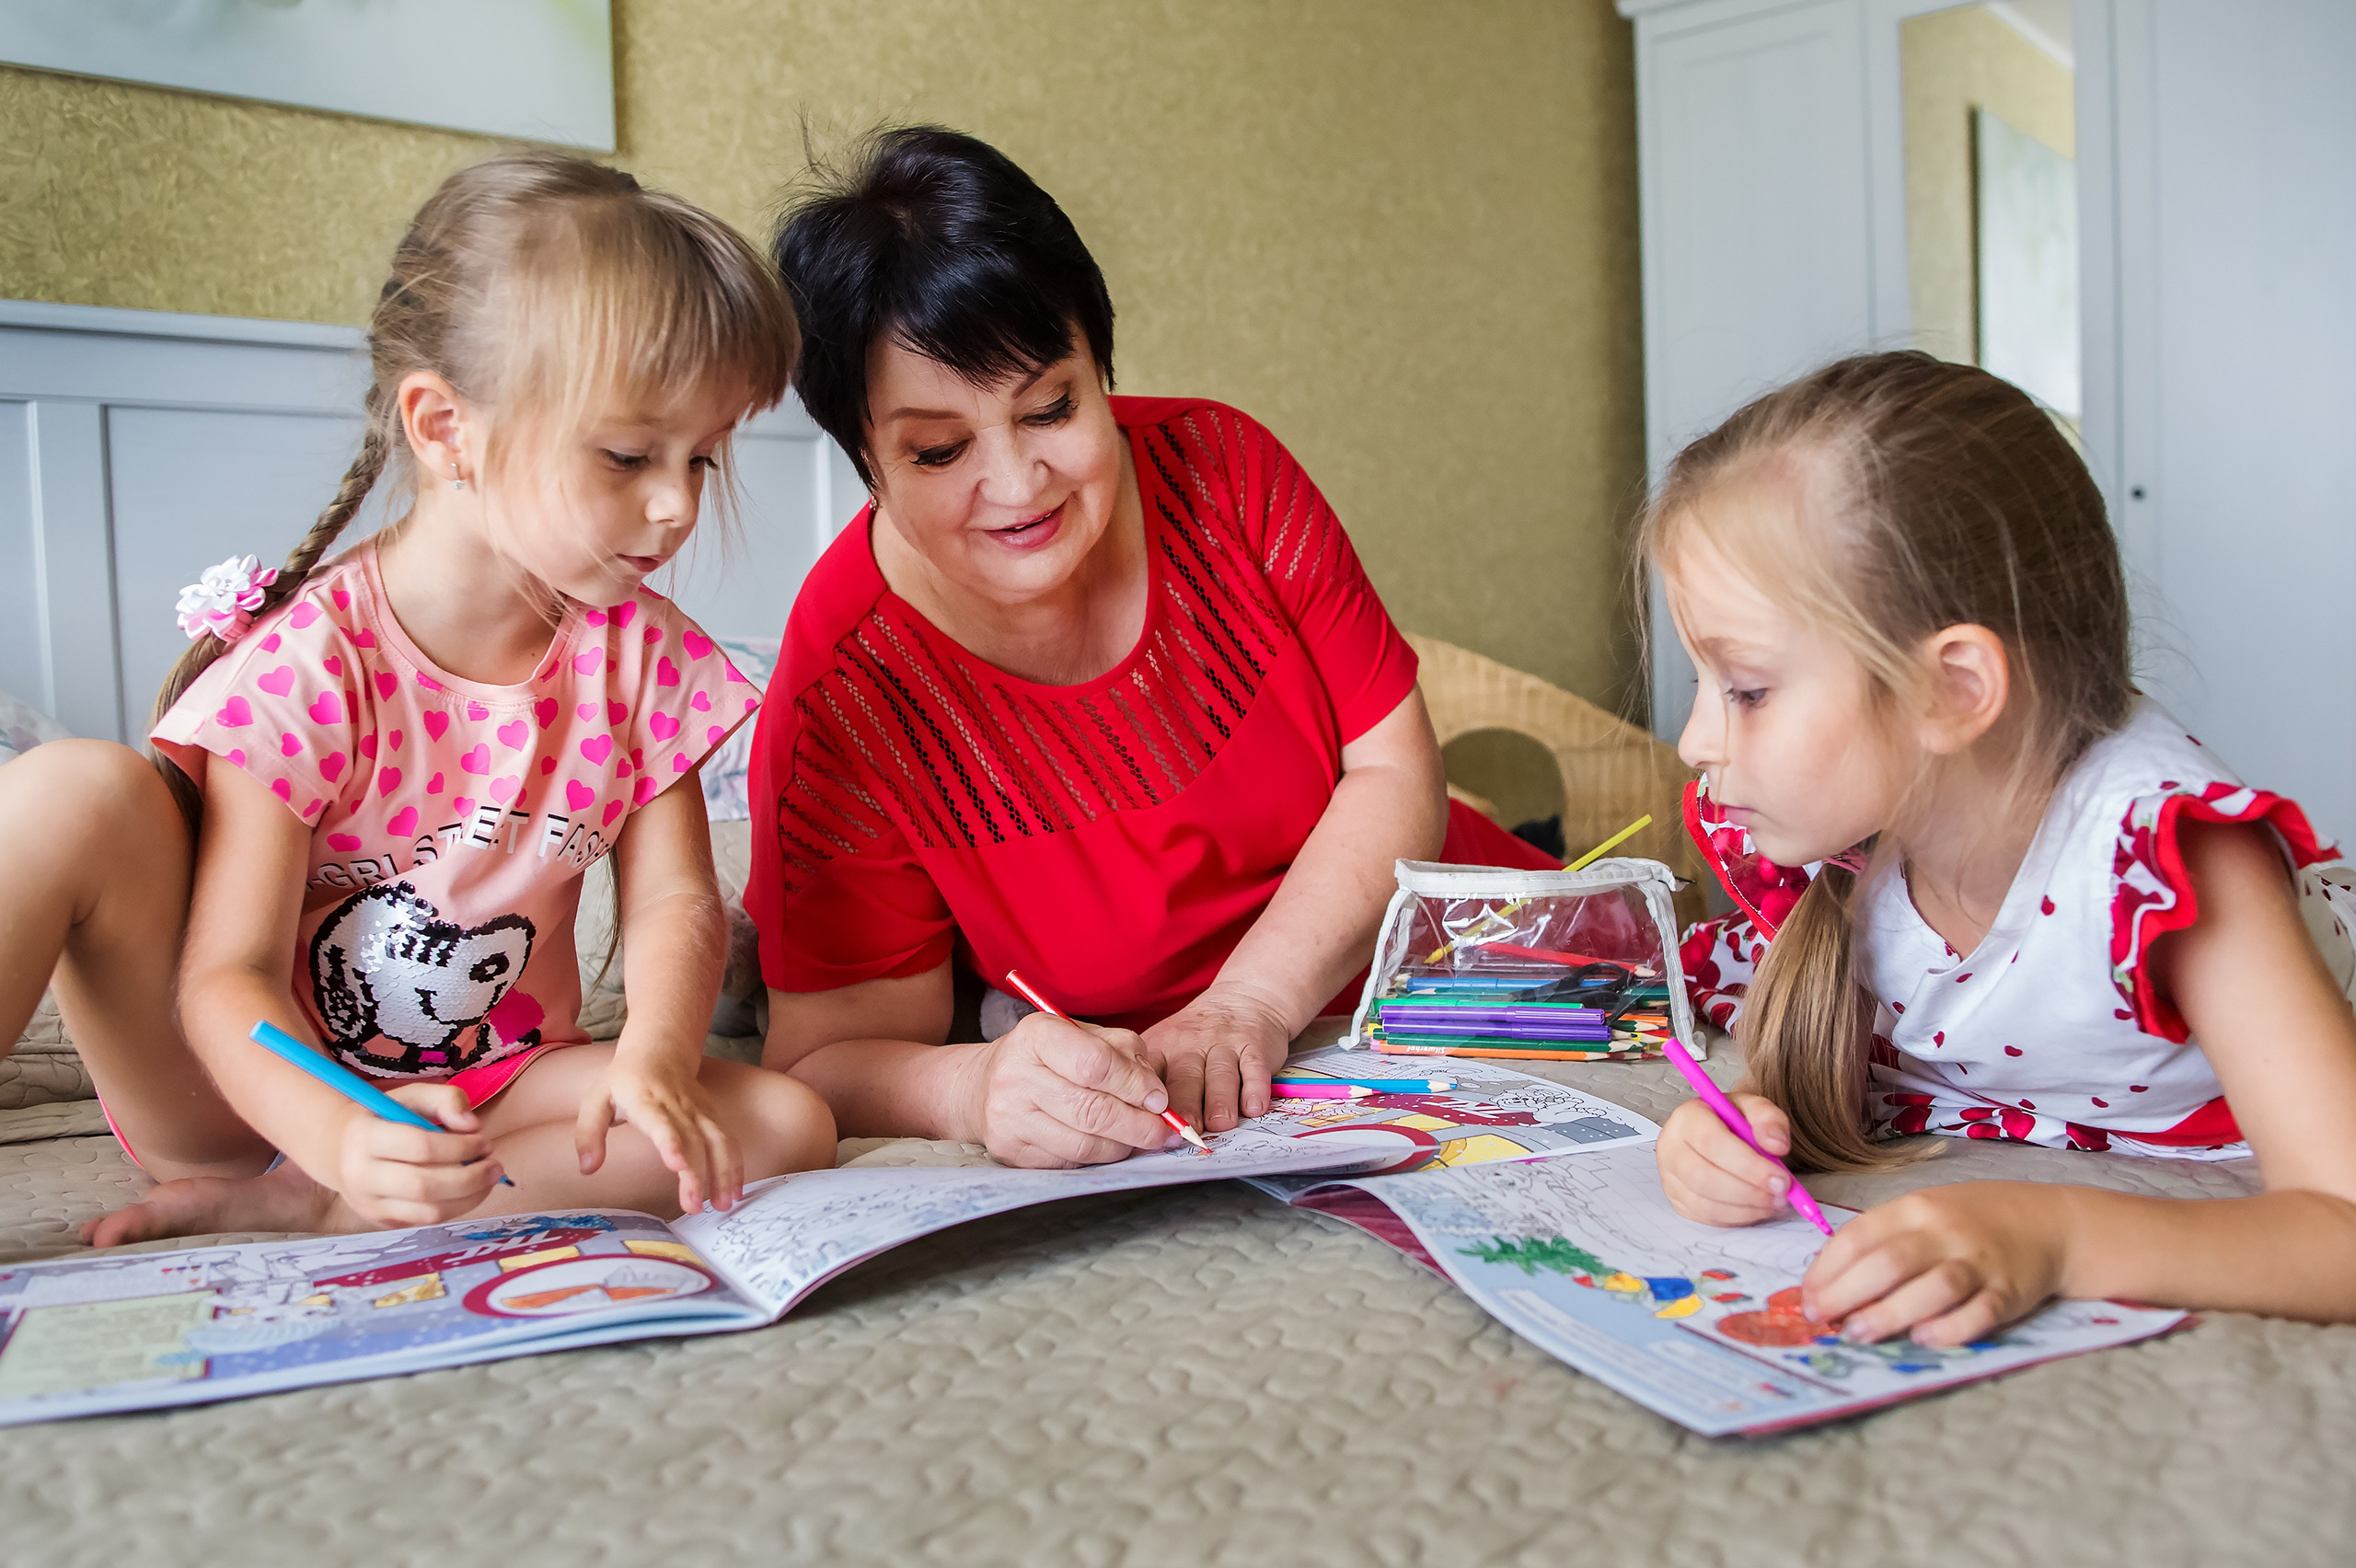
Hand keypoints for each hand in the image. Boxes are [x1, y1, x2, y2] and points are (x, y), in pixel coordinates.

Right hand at [335, 1084, 505, 1228]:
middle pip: (425, 1186)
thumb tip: (472, 1125)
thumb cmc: (384, 1118)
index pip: (420, 1147)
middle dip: (470, 1178)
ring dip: (470, 1197)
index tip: (484, 1141)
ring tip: (489, 1178)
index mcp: (364, 1137)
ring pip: (428, 1212)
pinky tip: (470, 1190)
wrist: (341, 1151)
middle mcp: (361, 1176)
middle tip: (495, 1165)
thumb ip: (445, 1099)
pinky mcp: (382, 1222)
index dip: (460, 1147)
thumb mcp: (411, 1096)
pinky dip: (456, 1207)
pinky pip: (427, 1221)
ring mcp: (369, 1205)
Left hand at [577, 1050, 741, 1212]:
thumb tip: (588, 1168)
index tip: (677, 1165)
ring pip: (718, 1140)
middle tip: (693, 1207)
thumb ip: (588, 1134)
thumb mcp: (595, 1100)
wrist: (660, 1049)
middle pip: (693, 1140)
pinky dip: (734, 1166)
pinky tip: (734, 1191)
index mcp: (645, 1100)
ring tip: (723, 1204)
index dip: (670, 1142)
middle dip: (697, 1175)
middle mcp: (677, 1105)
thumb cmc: (624, 1080)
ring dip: (723, 1173)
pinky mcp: (712, 1115)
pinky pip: (727, 1140)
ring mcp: (699, 1110)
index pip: (660, 1122)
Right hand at [958, 1012, 1178, 1167]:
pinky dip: (1100, 1158)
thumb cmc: (1047, 1057)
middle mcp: (1015, 1075)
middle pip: (1092, 1110)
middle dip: (1139, 1125)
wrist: (982, 1086)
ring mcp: (1008, 1117)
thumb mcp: (1082, 1036)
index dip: (1135, 1085)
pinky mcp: (1010, 1151)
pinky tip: (1111, 1147)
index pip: (1095, 1064)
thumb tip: (1158, 1095)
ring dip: (1124, 1146)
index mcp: (1036, 1035)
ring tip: (1141, 1139)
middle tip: (1166, 1131)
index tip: (1160, 1099)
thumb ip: (1124, 1054)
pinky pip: (1069, 1162)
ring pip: (1084, 1144)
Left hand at [1140, 983, 1291, 1132]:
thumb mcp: (1167, 1046)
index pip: (1149, 1076)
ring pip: (1220, 1074)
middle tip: (1186, 1130)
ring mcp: (1224, 1044)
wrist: (1244, 998)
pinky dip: (1255, 1087)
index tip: (1149, 1128)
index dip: (1148, 1103)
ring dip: (1220, 1100)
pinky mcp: (1254, 1046)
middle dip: (1185, 1106)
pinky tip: (1254, 1106)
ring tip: (1221, 1123)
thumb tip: (1140, 1135)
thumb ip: (1154, 1083)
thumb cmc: (1198, 1037)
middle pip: (1185, 1078)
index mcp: (1162, 1048)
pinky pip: (1254, 1067)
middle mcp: (1190, 1045)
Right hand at [1657, 1093, 1798, 1225]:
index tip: (1780, 1177)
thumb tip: (1776, 1145)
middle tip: (1780, 1194)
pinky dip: (1738, 1217)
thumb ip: (1770, 1119)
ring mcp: (1670, 1178)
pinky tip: (1757, 1207)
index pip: (1712, 1143)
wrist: (1721, 1134)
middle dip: (1748, 1191)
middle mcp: (1671, 1147)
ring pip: (1705, 1203)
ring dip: (1746, 1208)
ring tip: (1773, 1201)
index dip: (1748, 1165)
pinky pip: (1707, 1218)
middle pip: (1703, 1178)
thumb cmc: (1735, 1121)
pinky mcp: (1678, 1201)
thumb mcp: (1756, 1109)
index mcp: (1687, 1118)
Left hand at [1801, 1181, 2069, 1346]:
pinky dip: (1950, 1328)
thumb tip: (1829, 1285)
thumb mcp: (1922, 1215)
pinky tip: (1923, 1338)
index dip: (1826, 1270)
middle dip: (1847, 1294)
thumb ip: (1881, 1243)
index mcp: (1914, 1209)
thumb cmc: (1967, 1222)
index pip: (1859, 1236)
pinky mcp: (2010, 1292)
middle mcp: (1944, 1232)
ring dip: (1891, 1313)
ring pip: (1933, 1288)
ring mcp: (1979, 1262)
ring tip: (1859, 1334)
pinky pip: (1979, 1312)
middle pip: (1889, 1262)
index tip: (1806, 1299)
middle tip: (1822, 1320)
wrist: (2047, 1222)